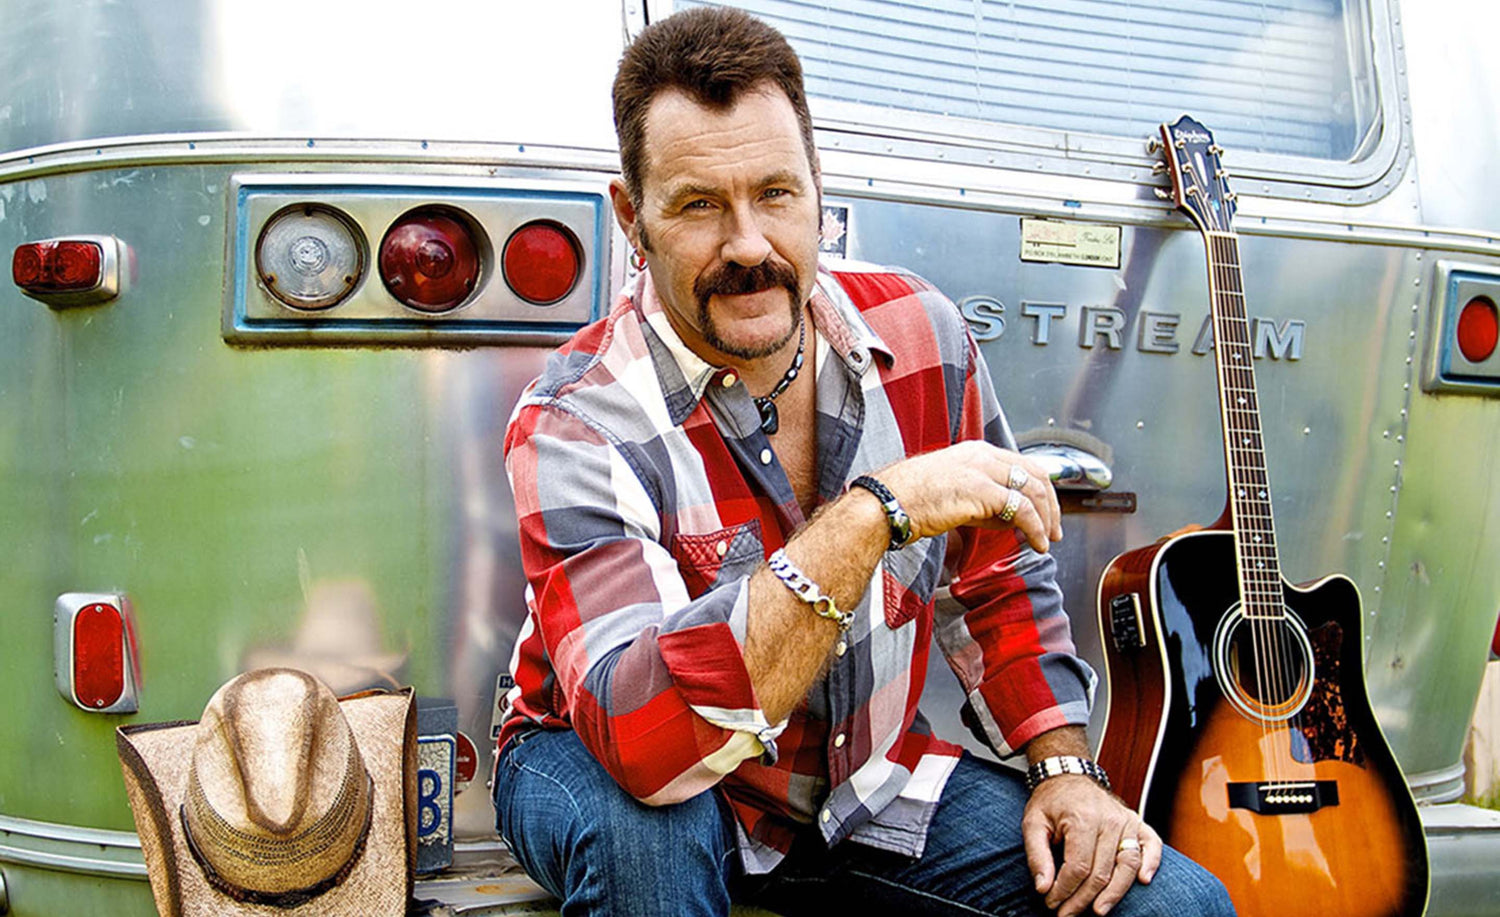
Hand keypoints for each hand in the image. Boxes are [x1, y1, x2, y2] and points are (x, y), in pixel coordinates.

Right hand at [875, 442, 1061, 552]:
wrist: (886, 502)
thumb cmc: (909, 500)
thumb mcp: (954, 493)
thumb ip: (984, 501)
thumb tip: (1009, 518)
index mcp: (976, 452)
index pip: (1024, 465)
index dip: (1041, 491)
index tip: (1047, 513)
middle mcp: (983, 455)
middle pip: (1036, 474)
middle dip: (1051, 505)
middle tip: (1054, 530)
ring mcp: (983, 470)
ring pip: (1034, 490)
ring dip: (1046, 519)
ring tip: (1047, 540)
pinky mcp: (981, 491)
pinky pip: (1022, 509)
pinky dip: (1035, 528)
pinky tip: (1035, 543)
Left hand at [1021, 776, 1162, 915]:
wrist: (1068, 776)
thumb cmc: (1051, 802)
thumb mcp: (1033, 823)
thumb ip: (1037, 856)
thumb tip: (1043, 888)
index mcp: (1082, 818)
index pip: (1078, 867)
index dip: (1064, 890)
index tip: (1052, 902)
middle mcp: (1109, 819)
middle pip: (1101, 872)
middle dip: (1082, 899)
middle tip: (1067, 913)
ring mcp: (1126, 821)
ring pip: (1127, 865)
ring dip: (1114, 893)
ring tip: (1098, 911)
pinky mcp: (1136, 823)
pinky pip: (1151, 844)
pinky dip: (1152, 863)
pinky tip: (1144, 881)